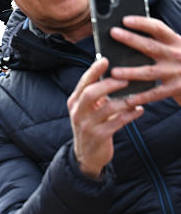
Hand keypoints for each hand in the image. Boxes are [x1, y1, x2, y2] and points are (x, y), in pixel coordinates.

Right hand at [67, 57, 143, 179]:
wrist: (86, 154)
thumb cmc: (91, 125)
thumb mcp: (87, 109)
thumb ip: (96, 94)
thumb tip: (114, 74)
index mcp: (74, 102)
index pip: (83, 83)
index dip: (94, 70)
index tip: (105, 59)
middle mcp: (78, 112)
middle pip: (91, 93)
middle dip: (110, 84)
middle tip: (126, 80)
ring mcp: (87, 125)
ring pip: (108, 107)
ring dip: (125, 101)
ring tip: (136, 97)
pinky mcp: (99, 136)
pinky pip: (118, 122)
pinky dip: (131, 115)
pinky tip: (139, 111)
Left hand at [106, 15, 180, 106]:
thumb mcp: (176, 48)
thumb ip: (160, 43)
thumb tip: (129, 35)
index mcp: (176, 42)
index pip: (158, 28)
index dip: (142, 23)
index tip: (125, 20)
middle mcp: (176, 55)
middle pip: (150, 46)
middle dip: (131, 39)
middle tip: (113, 33)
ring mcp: (175, 72)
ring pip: (148, 71)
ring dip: (130, 72)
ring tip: (113, 72)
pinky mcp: (175, 88)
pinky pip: (154, 93)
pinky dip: (141, 97)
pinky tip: (127, 100)